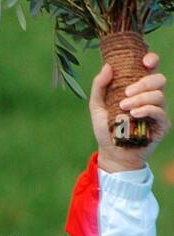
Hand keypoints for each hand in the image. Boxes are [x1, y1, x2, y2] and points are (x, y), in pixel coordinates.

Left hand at [92, 52, 166, 172]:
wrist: (112, 152)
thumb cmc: (106, 128)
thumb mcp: (97, 106)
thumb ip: (100, 86)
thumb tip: (108, 66)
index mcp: (138, 88)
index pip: (151, 69)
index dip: (152, 60)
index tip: (145, 61)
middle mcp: (151, 96)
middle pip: (158, 79)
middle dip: (143, 83)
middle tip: (126, 93)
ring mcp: (158, 110)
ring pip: (159, 95)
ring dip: (140, 99)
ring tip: (124, 107)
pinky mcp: (161, 124)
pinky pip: (159, 111)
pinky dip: (147, 110)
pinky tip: (134, 114)